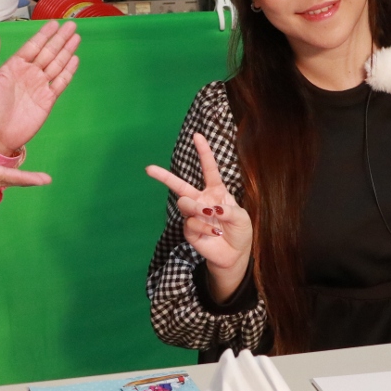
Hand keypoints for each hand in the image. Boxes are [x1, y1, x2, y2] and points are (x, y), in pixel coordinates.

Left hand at [0, 21, 79, 155]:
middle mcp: (30, 73)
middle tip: (71, 25)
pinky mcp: (48, 99)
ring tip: (76, 38)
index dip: (44, 35)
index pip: (33, 46)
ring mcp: (41, 85)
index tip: (54, 23)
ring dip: (67, 51)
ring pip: (57, 64)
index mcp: (15, 66)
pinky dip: (68, 71)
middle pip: (49, 52)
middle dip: (60, 38)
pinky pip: (61, 82)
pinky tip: (75, 59)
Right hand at [146, 133, 252, 302]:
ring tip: (210, 216)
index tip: (197, 136)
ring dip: (197, 208)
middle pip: (179, 185)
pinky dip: (203, 226)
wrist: (235, 254)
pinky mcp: (190, 230)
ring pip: (184, 203)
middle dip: (163, 176)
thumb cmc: (239, 231)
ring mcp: (194, 215)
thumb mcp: (242, 218)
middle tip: (148, 169)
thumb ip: (228, 211)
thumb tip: (212, 209)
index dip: (204, 152)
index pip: (209, 169)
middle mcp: (202, 200)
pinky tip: (214, 232)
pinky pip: (190, 223)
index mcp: (216, 191)